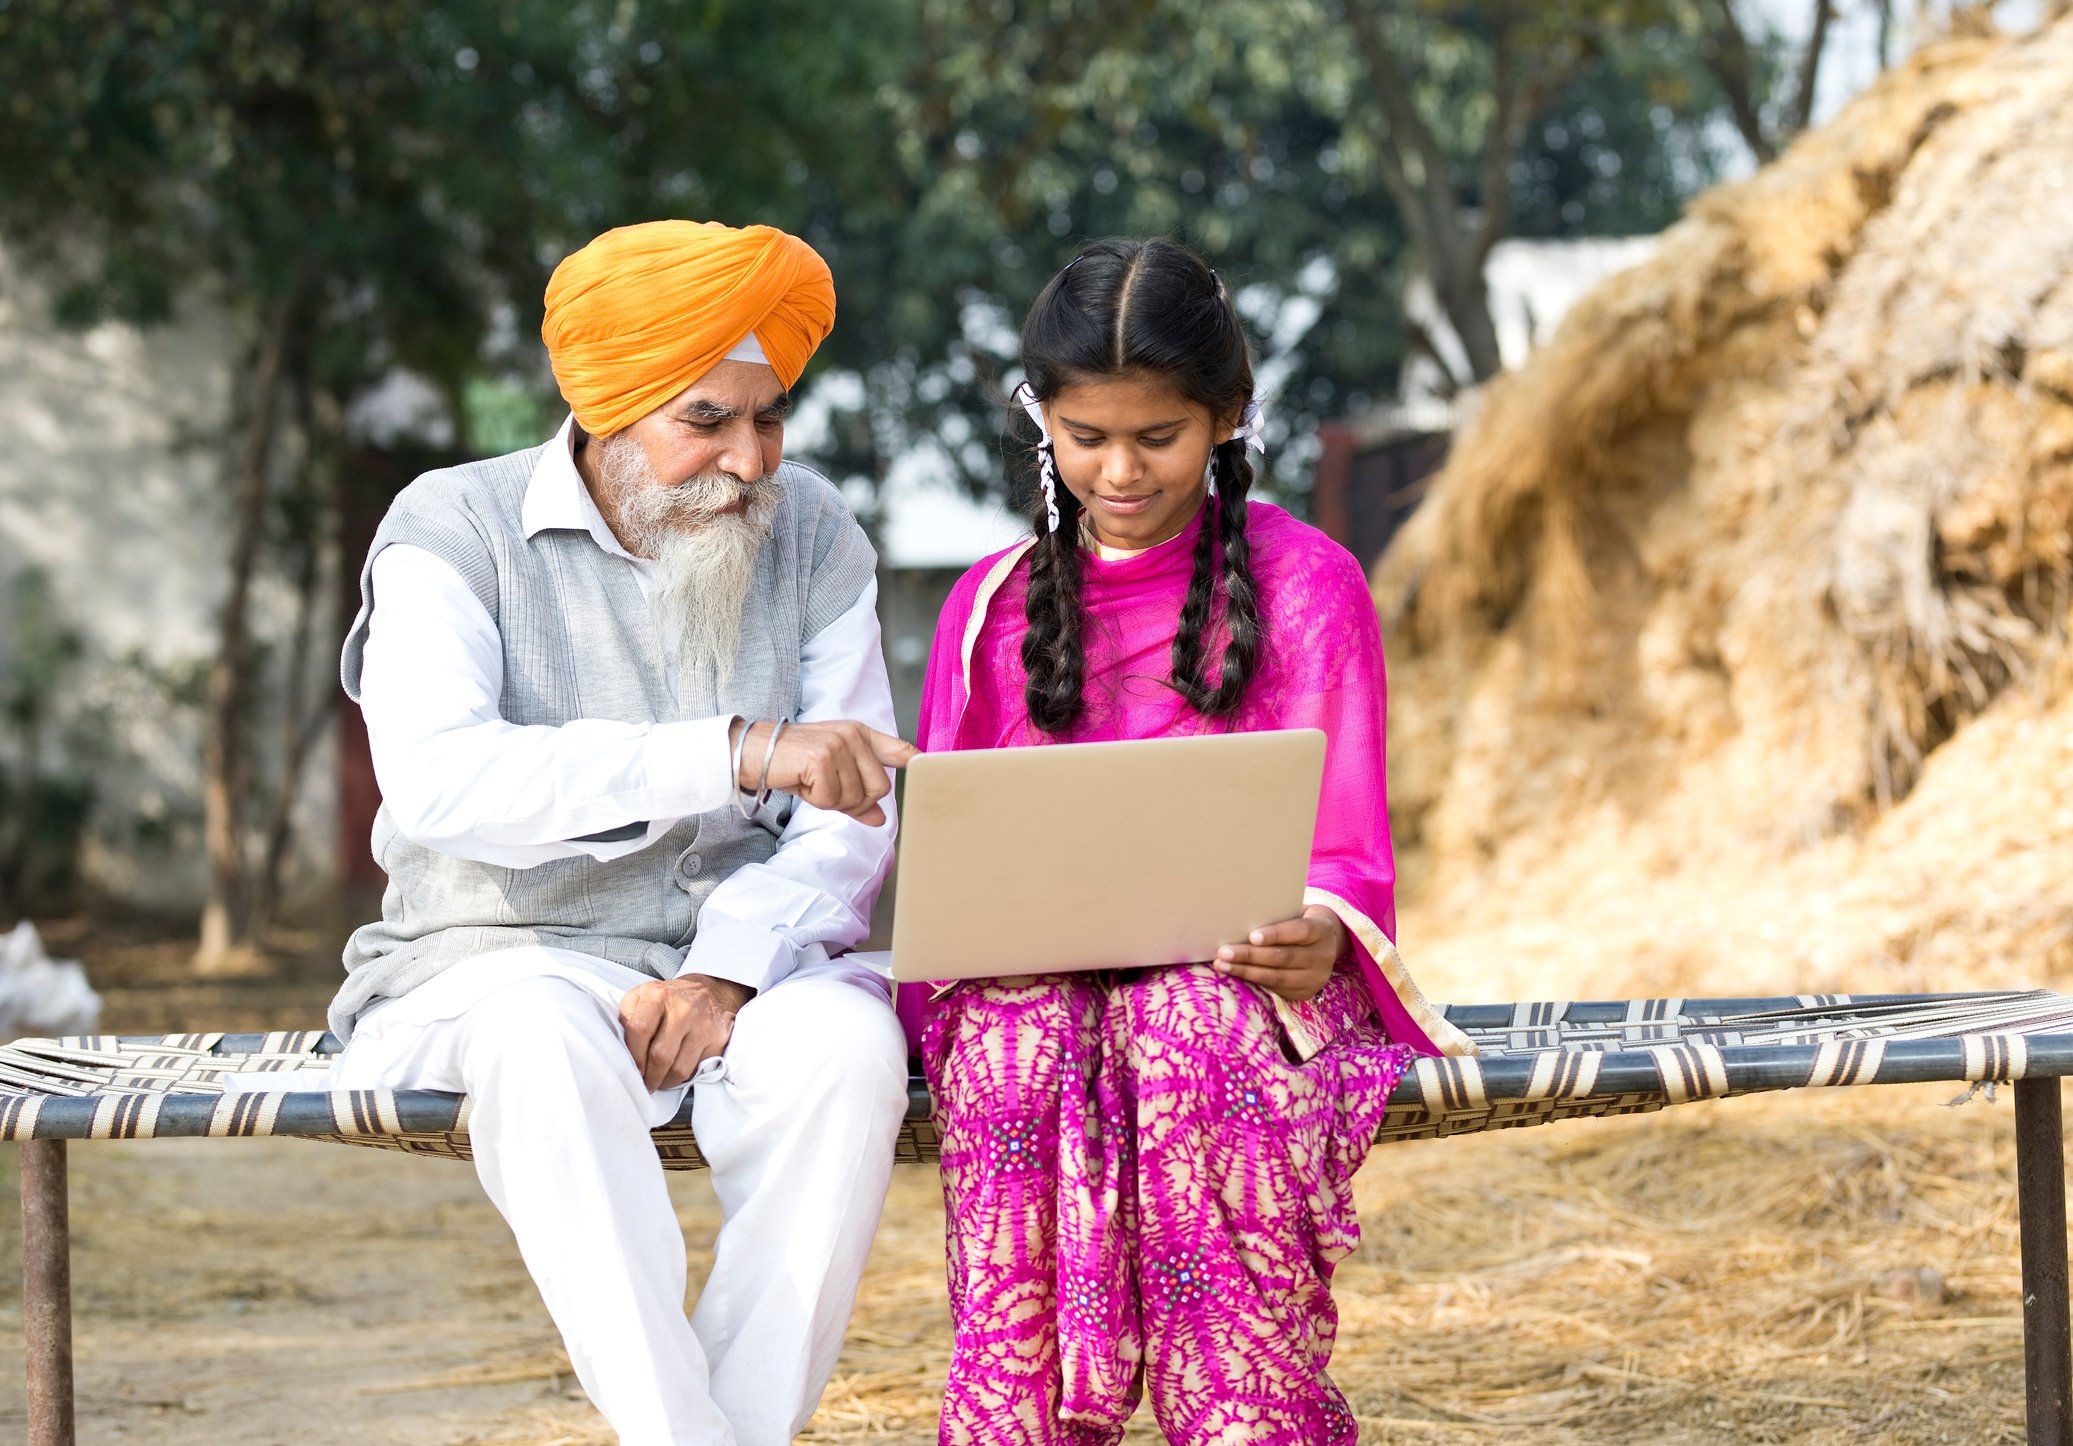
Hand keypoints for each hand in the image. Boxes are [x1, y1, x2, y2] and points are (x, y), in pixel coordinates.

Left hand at [619, 974, 753, 1089]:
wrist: (709, 991)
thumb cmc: (669, 1000)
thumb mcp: (642, 996)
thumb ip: (627, 1016)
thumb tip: (620, 1048)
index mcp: (658, 995)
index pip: (640, 1029)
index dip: (633, 1055)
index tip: (632, 1069)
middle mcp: (684, 1008)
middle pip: (661, 1055)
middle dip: (649, 1076)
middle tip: (644, 1083)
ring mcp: (704, 1024)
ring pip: (680, 1068)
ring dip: (665, 1081)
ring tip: (658, 1081)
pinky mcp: (718, 1040)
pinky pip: (696, 1069)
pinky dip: (683, 1077)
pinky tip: (676, 1071)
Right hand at [734, 719, 917, 826]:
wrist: (755, 752)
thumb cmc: (795, 764)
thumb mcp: (831, 779)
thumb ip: (858, 797)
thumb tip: (881, 820)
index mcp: (860, 735)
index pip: (898, 749)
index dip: (915, 762)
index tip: (928, 767)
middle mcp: (853, 736)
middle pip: (880, 788)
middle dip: (855, 801)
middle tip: (828, 791)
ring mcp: (838, 745)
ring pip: (855, 797)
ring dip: (832, 801)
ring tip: (812, 783)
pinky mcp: (822, 758)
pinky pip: (832, 798)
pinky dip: (816, 800)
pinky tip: (802, 782)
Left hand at [1213, 905, 1344, 1003]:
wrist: (1324, 942)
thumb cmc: (1299, 920)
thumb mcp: (1296, 912)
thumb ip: (1277, 915)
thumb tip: (1239, 917)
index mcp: (1322, 929)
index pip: (1300, 931)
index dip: (1276, 934)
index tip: (1252, 936)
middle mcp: (1323, 956)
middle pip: (1283, 957)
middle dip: (1250, 955)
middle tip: (1224, 951)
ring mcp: (1316, 978)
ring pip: (1277, 977)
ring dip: (1245, 971)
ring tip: (1222, 964)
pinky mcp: (1305, 993)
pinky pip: (1275, 989)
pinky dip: (1252, 981)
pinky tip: (1234, 975)